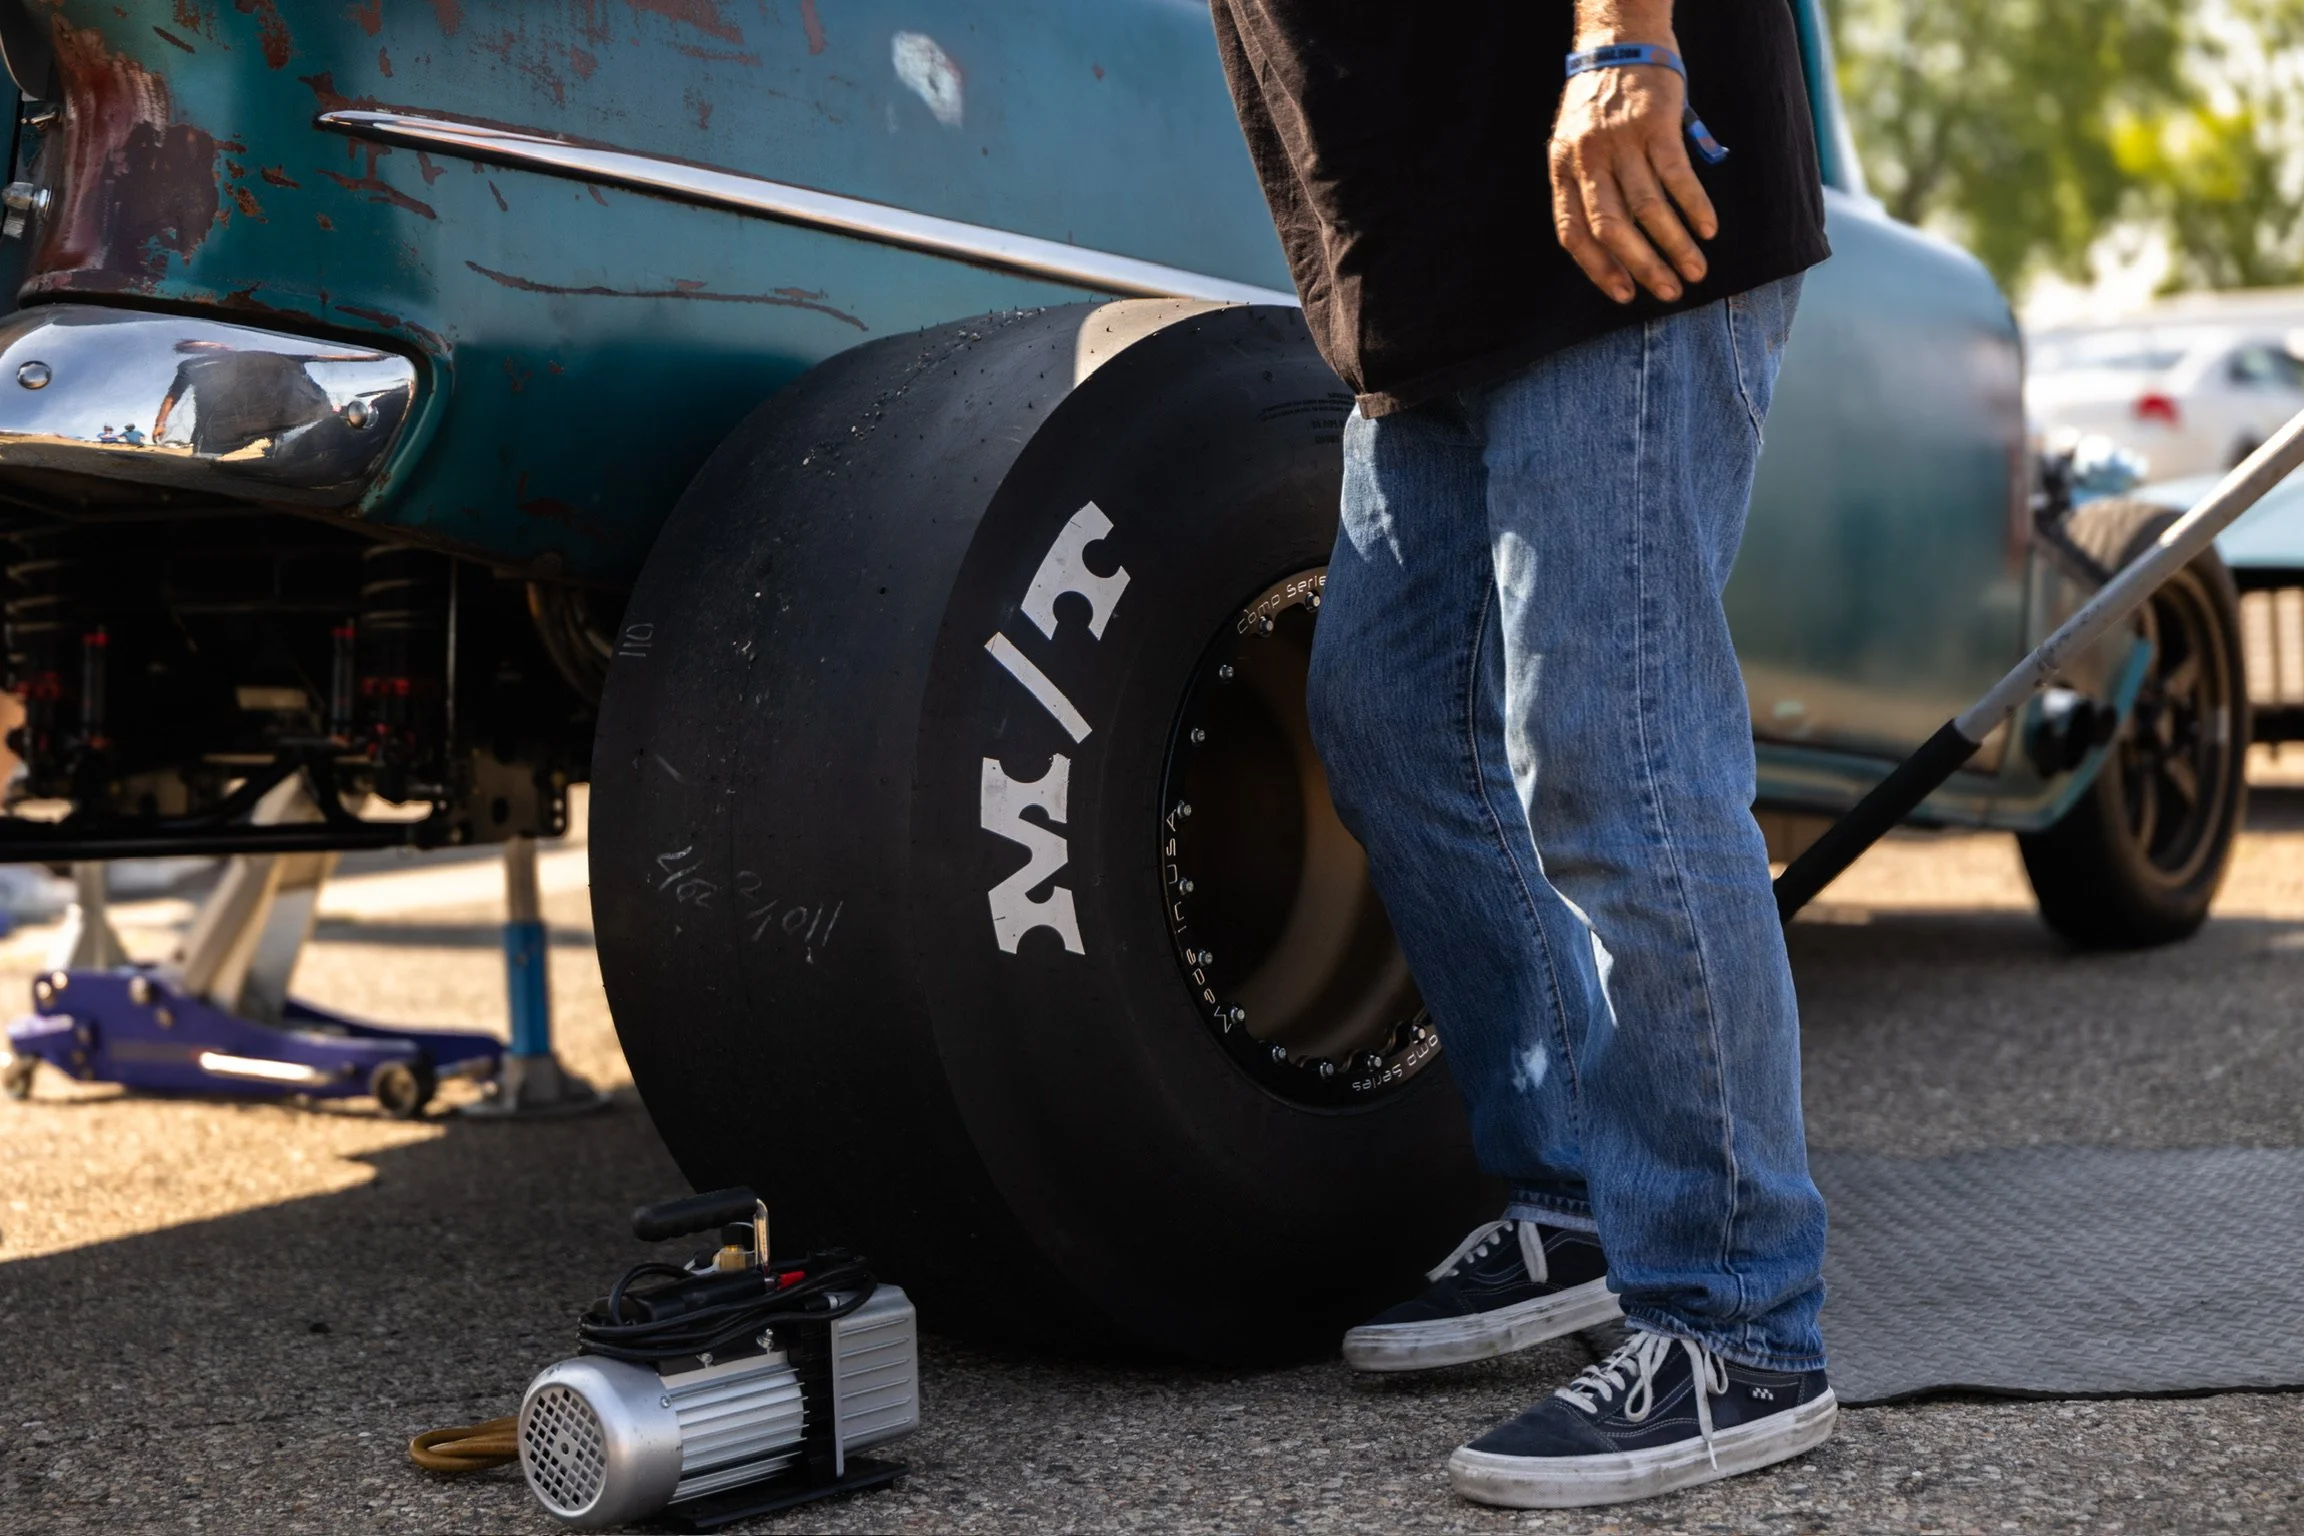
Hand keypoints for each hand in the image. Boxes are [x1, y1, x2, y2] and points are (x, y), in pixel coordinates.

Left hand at [1549, 44, 1718, 304]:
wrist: (1620, 41)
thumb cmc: (1600, 104)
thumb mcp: (1577, 145)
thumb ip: (1589, 190)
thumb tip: (1618, 249)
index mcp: (1562, 169)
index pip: (1573, 233)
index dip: (1598, 269)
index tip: (1624, 295)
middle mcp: (1588, 159)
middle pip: (1612, 227)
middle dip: (1642, 267)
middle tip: (1669, 293)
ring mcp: (1622, 141)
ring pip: (1648, 208)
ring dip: (1675, 245)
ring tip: (1696, 271)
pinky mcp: (1656, 125)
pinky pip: (1677, 176)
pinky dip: (1695, 207)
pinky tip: (1708, 230)